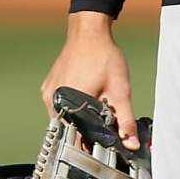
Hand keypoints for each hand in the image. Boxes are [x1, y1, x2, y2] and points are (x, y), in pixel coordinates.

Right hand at [41, 11, 140, 148]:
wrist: (89, 32)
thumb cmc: (103, 57)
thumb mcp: (120, 90)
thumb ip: (125, 120)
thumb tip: (131, 143)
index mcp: (70, 105)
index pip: (77, 140)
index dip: (91, 146)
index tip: (103, 146)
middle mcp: (53, 102)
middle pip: (70, 130)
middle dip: (86, 131)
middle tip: (103, 121)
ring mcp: (48, 94)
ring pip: (64, 119)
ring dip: (78, 119)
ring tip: (94, 106)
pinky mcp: (48, 87)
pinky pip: (58, 106)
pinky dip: (70, 107)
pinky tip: (84, 96)